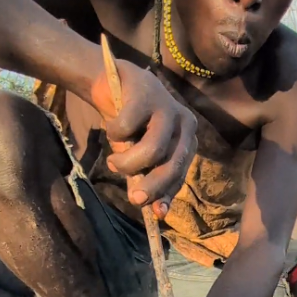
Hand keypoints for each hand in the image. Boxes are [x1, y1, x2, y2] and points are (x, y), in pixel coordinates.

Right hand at [90, 55, 196, 215]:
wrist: (112, 82)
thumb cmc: (130, 123)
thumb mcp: (139, 154)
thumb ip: (146, 178)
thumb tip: (154, 213)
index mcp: (187, 140)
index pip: (180, 173)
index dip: (168, 194)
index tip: (155, 214)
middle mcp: (184, 123)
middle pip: (172, 164)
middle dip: (152, 186)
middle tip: (134, 198)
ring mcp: (167, 106)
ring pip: (152, 150)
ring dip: (127, 162)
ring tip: (113, 161)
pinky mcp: (146, 93)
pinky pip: (127, 127)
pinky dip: (113, 133)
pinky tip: (109, 129)